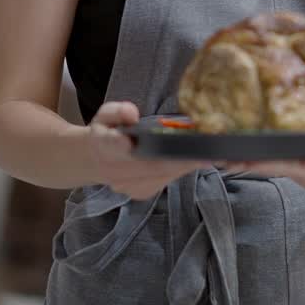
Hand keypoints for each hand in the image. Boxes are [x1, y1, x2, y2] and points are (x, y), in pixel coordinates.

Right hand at [87, 101, 209, 199]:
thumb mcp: (106, 115)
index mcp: (103, 146)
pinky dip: (180, 169)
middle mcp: (115, 171)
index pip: (113, 145)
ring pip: (163, 174)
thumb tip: (132, 114)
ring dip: (185, 164)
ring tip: (206, 152)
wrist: (97, 161)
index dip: (134, 146)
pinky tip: (192, 159)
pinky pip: (166, 180)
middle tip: (207, 151)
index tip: (158, 145)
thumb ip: (117, 111)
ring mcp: (128, 186)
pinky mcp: (141, 193)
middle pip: (152, 165)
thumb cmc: (108, 132)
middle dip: (181, 158)